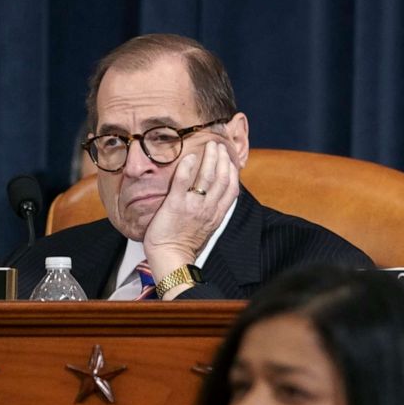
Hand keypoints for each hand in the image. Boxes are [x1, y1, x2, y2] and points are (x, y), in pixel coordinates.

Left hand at [143, 138, 241, 290]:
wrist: (171, 258)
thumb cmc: (183, 247)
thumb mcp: (205, 230)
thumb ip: (209, 215)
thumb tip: (211, 204)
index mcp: (216, 215)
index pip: (231, 189)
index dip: (232, 172)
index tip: (229, 160)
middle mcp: (208, 209)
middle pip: (221, 178)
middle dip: (222, 159)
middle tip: (219, 145)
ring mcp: (193, 206)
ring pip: (207, 177)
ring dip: (210, 158)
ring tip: (210, 145)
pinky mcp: (176, 205)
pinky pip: (184, 181)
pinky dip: (188, 167)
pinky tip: (189, 156)